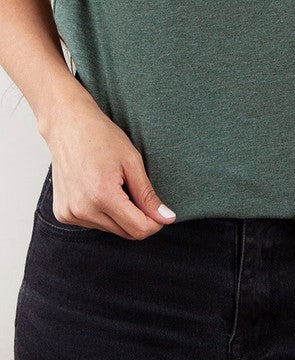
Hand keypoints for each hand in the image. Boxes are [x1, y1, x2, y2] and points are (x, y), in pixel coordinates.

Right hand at [39, 87, 176, 239]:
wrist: (68, 126)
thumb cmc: (102, 137)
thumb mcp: (132, 162)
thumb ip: (148, 195)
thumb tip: (166, 219)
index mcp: (102, 196)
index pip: (138, 229)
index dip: (155, 223)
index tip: (161, 212)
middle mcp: (83, 209)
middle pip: (125, 233)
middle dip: (138, 218)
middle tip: (136, 190)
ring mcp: (70, 213)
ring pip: (110, 230)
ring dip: (119, 215)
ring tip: (114, 185)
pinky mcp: (62, 213)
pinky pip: (93, 223)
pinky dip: (102, 212)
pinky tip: (98, 189)